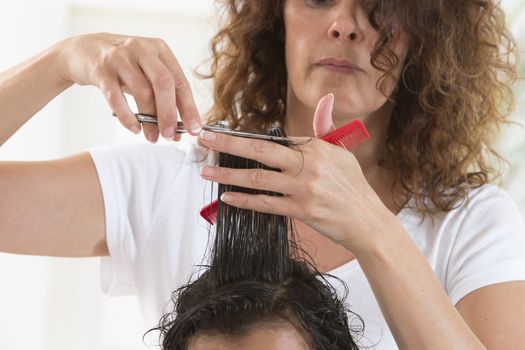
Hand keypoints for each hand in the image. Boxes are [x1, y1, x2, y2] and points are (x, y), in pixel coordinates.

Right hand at [55, 33, 201, 141]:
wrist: (83, 50)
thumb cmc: (123, 66)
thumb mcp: (146, 73)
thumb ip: (162, 98)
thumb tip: (177, 131)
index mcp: (160, 50)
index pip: (180, 81)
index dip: (189, 107)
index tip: (194, 129)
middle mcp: (142, 50)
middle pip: (164, 83)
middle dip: (169, 113)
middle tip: (171, 136)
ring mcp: (120, 58)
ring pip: (142, 92)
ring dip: (149, 120)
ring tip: (152, 137)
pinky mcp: (100, 69)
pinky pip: (116, 97)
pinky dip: (127, 117)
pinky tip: (134, 128)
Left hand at [198, 94, 390, 250]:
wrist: (367, 221)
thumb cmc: (354, 186)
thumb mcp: (342, 152)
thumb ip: (326, 128)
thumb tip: (326, 102)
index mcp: (316, 147)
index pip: (275, 139)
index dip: (247, 137)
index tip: (225, 134)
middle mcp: (308, 165)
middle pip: (260, 151)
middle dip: (228, 143)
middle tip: (204, 139)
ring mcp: (303, 188)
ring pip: (257, 178)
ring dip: (228, 174)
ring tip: (206, 171)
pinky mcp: (301, 210)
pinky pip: (266, 204)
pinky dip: (245, 200)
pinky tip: (227, 198)